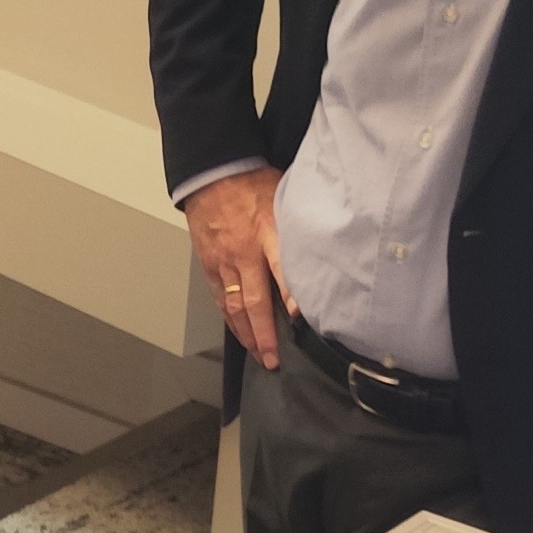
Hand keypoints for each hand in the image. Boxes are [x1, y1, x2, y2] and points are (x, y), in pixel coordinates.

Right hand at [184, 170, 288, 365]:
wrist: (211, 172)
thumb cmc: (254, 182)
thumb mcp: (285, 195)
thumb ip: (299, 225)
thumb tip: (323, 250)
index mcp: (268, 231)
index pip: (281, 268)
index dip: (291, 294)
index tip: (301, 319)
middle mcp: (244, 252)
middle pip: (254, 300)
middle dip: (265, 334)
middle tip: (274, 360)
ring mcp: (223, 261)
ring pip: (234, 306)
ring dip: (247, 334)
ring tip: (259, 356)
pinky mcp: (209, 264)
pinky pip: (219, 298)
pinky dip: (230, 320)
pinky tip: (240, 334)